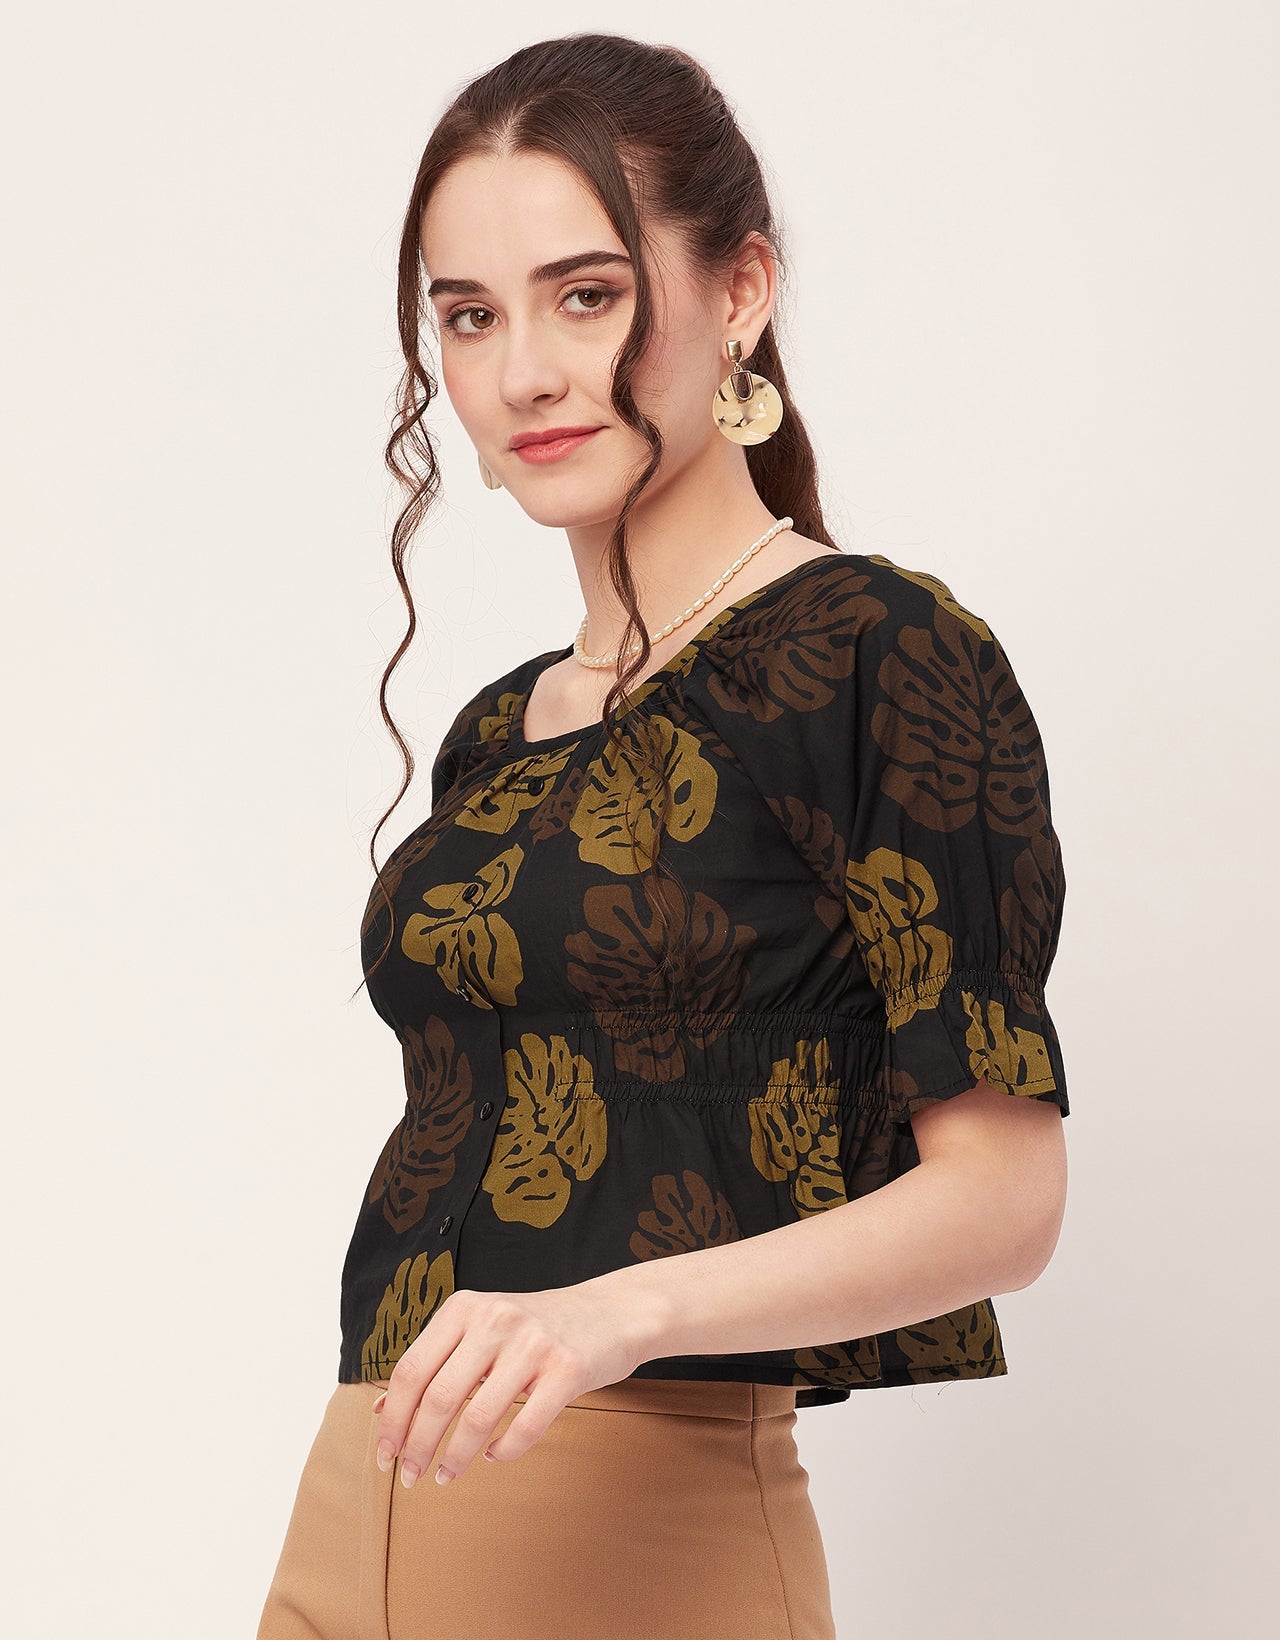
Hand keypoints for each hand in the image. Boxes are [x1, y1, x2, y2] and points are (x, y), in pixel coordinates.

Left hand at [371, 1274, 662, 1488]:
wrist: (612, 1311)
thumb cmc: (537, 1328)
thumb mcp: (481, 1329)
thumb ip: (436, 1362)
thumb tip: (380, 1410)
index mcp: (465, 1307)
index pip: (411, 1371)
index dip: (392, 1419)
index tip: (383, 1455)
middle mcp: (495, 1318)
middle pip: (439, 1397)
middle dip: (417, 1446)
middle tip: (409, 1477)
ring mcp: (533, 1343)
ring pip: (478, 1416)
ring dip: (455, 1457)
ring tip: (446, 1477)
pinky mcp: (567, 1368)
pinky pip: (526, 1425)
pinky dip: (503, 1450)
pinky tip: (493, 1455)